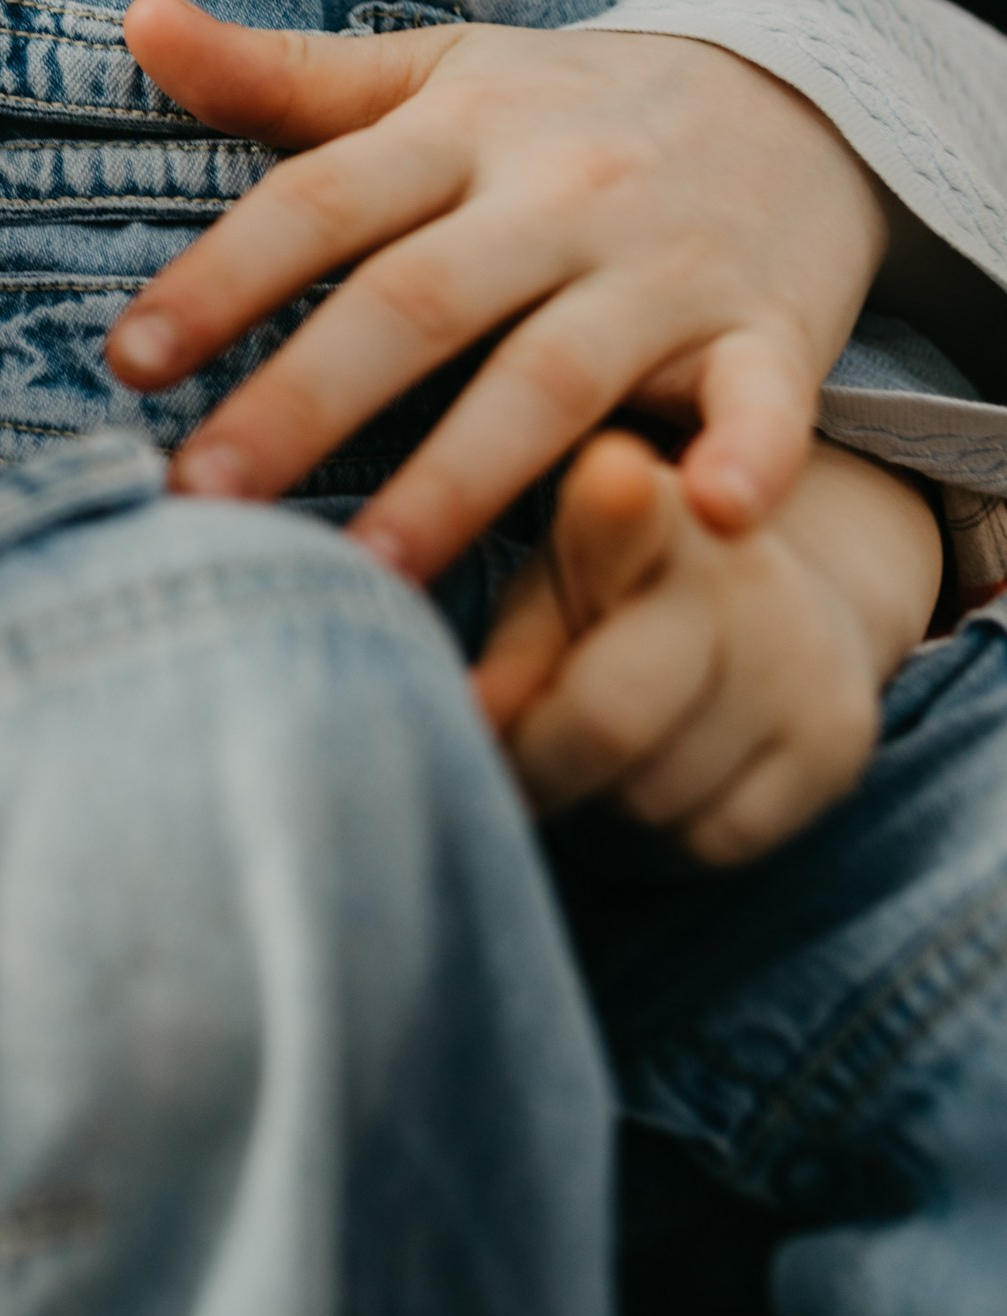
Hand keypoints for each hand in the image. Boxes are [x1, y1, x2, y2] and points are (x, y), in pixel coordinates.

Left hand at [104, 0, 887, 580]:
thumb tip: (140, 21)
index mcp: (464, 128)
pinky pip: (766, 401)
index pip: (323, 201)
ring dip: (464, 478)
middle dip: (306, 401)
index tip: (128, 363)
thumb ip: (282, 74)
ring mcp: (669, 268)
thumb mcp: (435, 70)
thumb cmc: (568, 108)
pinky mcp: (771, 331)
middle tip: (203, 499)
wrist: (799, 98)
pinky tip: (709, 516)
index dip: (224, 277)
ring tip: (371, 579)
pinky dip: (751, 455)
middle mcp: (559, 195)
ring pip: (555, 377)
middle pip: (418, 302)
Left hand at [474, 430, 939, 865]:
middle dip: (537, 764)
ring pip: (652, 796)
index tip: (614, 475)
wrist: (784, 614)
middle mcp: (741, 568)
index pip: (624, 506)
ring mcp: (803, 656)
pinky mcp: (841, 741)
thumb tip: (473, 718)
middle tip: (508, 761)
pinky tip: (666, 778)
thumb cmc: (619, 599)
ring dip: (602, 799)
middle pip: (611, 713)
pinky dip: (667, 834)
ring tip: (602, 752)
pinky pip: (713, 840)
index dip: (615, 501)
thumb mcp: (551, 593)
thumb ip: (515, 649)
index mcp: (641, 505)